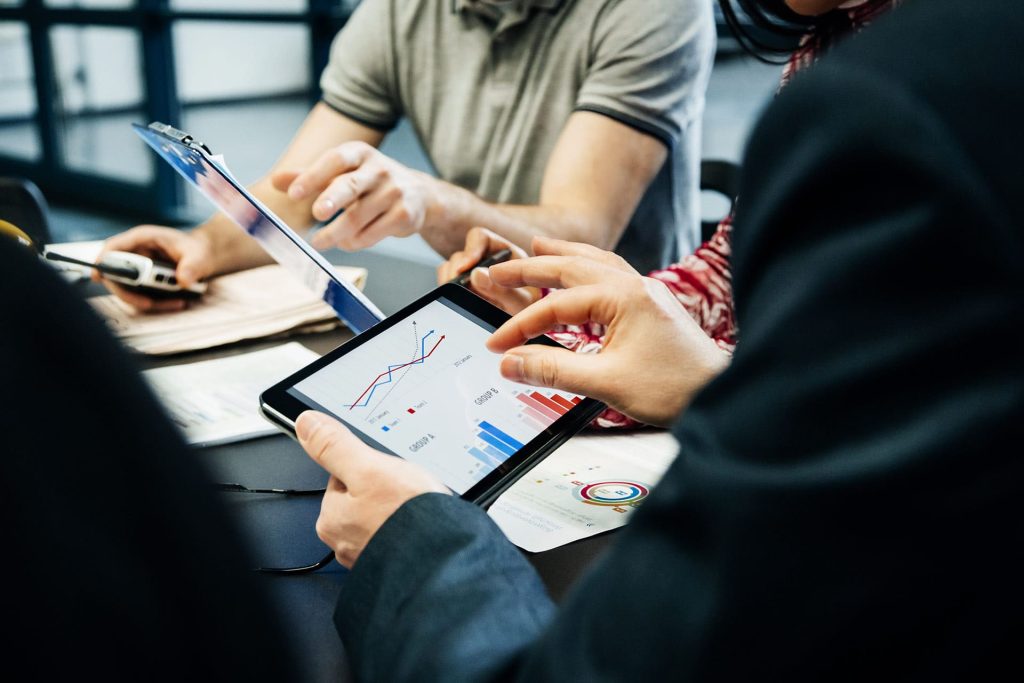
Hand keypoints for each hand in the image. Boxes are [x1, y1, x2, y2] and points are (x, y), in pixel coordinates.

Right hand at [94, 226, 214, 311]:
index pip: (114, 247)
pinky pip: (141, 296)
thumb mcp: (199, 256)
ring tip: (175, 303)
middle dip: (128, 291)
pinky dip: (155, 303)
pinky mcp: (143, 282)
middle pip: (115, 273)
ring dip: (145, 300)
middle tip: (147, 303)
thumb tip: (183, 280)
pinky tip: (175, 303)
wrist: (205, 257)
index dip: (102, 261)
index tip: (99, 276)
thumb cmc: (197, 250)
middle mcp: (136, 253)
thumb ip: (192, 266)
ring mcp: (138, 269)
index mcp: (143, 238)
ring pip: (128, 289)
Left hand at [272, 142, 437, 251]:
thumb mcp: (343, 172)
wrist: (418, 195)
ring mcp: (394, 192)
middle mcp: (379, 169)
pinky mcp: (404, 215)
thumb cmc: (370, 182)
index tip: (293, 193)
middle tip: (317, 213)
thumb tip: (276, 180)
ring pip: (358, 217)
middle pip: (350, 185)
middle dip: (332, 199)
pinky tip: (347, 241)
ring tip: (320, 242)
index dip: (313, 175)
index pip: (335, 160)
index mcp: (360, 153)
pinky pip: (372, 234)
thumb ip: (310, 176)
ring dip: (335, 234)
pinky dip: (354, 242)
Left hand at [296, 411, 449, 567]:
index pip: (342, 477)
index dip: (368, 467)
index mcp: (331, 518)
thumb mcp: (369, 468)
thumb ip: (335, 446)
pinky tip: (423, 524)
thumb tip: (307, 424)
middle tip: (405, 490)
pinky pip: (398, 535)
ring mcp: (370, 554)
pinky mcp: (393, 561)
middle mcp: (344, 541)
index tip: (384, 471)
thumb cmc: (406, 519)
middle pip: (363, 496)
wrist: (445, 557)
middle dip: (385, 489)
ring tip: (417, 507)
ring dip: (399, 509)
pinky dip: (410, 528)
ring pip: (382, 515)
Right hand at [436, 227, 536, 313]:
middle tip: (455, 293)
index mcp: (504, 254)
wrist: (526, 328)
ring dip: (450, 285)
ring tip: (459, 302)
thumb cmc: (530, 310)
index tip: (463, 269)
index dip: (470, 250)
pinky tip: (457, 306)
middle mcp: (485, 260)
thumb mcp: (523, 303)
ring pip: (449, 270)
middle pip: (460, 256)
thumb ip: (504, 291)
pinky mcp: (460, 288)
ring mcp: (470, 274)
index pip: (480, 238)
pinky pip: (446, 286)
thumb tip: (476, 275)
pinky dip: (448, 294)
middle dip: (454, 274)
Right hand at [485, 256, 729, 425]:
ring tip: (537, 245)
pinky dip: (589, 264)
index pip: (556, 306)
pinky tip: (583, 269)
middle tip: (496, 271)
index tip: (496, 347)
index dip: (520, 326)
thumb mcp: (606, 382)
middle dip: (530, 267)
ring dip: (562, 253)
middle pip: (572, 265)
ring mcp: (646, 292)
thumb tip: (510, 364)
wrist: (721, 394)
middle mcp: (635, 286)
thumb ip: (553, 370)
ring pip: (595, 260)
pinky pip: (613, 272)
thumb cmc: (675, 388)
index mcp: (623, 297)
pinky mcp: (653, 304)